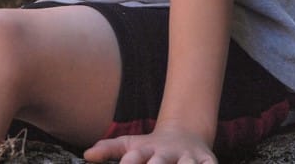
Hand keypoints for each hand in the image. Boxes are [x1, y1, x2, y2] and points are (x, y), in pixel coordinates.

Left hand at [83, 125, 217, 163]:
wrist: (185, 133)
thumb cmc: (152, 148)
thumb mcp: (130, 146)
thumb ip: (108, 149)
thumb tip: (86, 155)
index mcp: (147, 150)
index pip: (134, 158)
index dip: (129, 163)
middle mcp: (167, 153)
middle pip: (160, 162)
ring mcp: (188, 157)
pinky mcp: (207, 161)